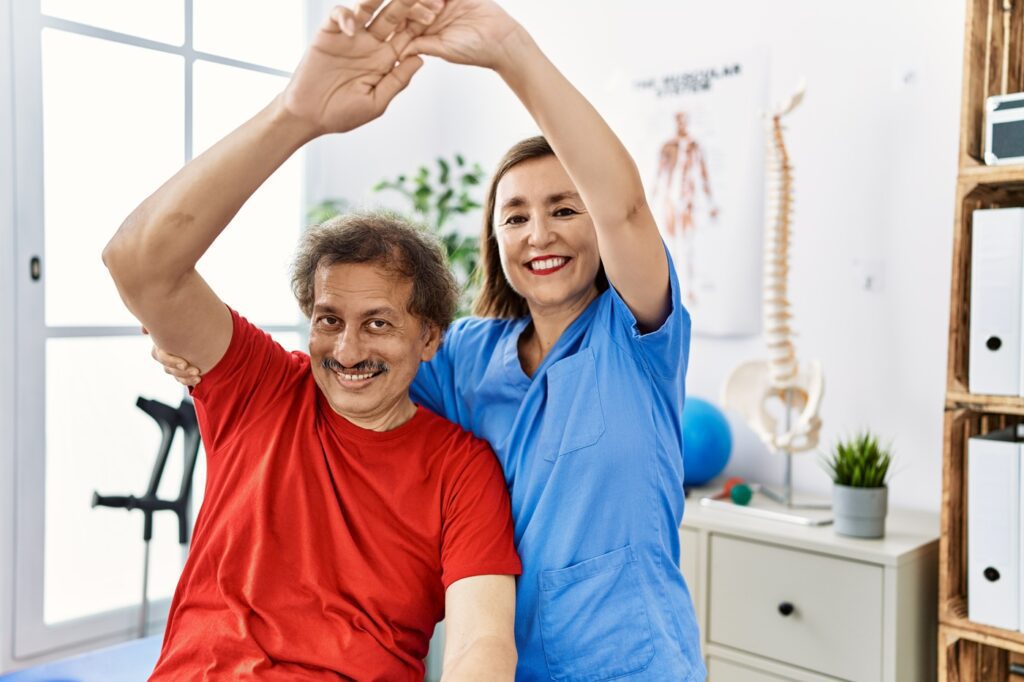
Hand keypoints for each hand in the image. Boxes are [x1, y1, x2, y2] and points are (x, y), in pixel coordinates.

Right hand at [144, 327, 201, 387]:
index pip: (163, 358)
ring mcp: (171, 365)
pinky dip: (189, 381)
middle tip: (196, 370)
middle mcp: (164, 357)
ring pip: (175, 375)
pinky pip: (181, 380)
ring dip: (186, 377)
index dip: (172, 362)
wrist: (196, 331)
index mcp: (160, 347)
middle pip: (169, 368)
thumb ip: (161, 322)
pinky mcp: (180, 371)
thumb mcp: (175, 322)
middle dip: (182, 371)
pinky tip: (198, 379)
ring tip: (198, 376)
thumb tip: (143, 331)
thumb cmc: (183, 324)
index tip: (185, 364)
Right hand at [282, 0, 442, 133]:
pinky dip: (347, 16)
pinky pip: (339, 15)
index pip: (409, 35)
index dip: (422, 24)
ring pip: (369, 8)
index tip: (438, 14)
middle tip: (426, 0)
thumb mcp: (376, 102)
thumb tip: (420, 59)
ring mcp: (351, 37)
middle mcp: (371, 43)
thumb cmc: (342, 114)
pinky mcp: (329, 33)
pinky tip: (352, 28)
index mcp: (387, 59)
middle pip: (394, 16)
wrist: (309, 116)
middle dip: (409, 5)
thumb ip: (397, 80)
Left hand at [401, 0, 524, 70]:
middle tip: (418, 8)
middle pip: (409, 3)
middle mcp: (428, 15)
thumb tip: (398, 53)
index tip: (395, 15)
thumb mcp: (442, 49)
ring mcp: (439, 2)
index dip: (396, 16)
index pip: (402, 19)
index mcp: (422, 31)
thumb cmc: (473, 49)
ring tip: (431, 4)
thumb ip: (420, 46)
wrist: (499, 38)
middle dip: (410, 4)